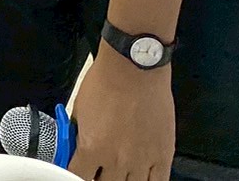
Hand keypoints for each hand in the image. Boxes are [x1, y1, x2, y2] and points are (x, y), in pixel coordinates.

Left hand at [68, 48, 173, 178]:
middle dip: (99, 177)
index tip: (79, 170)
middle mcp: (117, 160)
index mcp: (91, 147)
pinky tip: (140, 176)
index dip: (77, 174)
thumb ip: (78, 136)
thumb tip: (76, 150)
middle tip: (99, 169)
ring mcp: (141, 161)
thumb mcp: (79, 110)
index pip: (77, 177)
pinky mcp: (162, 156)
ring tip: (119, 170)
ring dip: (122, 180)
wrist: (133, 68)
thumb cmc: (105, 82)